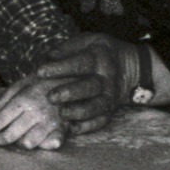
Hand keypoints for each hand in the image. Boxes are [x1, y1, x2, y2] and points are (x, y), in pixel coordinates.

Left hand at [0, 76, 66, 149]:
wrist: (73, 76)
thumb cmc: (41, 81)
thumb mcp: (20, 84)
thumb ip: (1, 101)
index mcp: (23, 98)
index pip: (0, 120)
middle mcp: (36, 111)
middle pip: (11, 135)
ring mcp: (51, 121)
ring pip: (28, 143)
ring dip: (19, 143)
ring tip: (17, 136)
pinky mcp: (64, 127)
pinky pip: (50, 144)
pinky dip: (43, 146)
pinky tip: (39, 142)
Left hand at [27, 32, 142, 135]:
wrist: (129, 66)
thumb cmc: (98, 52)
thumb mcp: (86, 41)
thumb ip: (66, 49)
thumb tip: (47, 60)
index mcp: (100, 57)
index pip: (81, 63)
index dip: (60, 68)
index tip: (40, 72)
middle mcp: (107, 78)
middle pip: (90, 86)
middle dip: (70, 93)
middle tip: (50, 97)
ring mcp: (111, 95)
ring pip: (97, 106)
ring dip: (79, 112)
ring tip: (61, 113)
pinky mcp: (111, 110)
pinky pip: (101, 121)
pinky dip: (88, 126)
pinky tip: (72, 128)